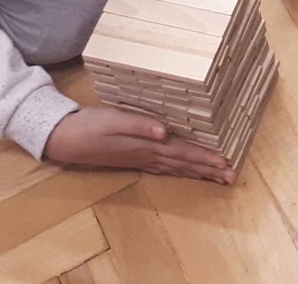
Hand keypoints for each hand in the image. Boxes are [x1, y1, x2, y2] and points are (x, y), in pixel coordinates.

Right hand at [43, 106, 234, 183]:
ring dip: (198, 173)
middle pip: (185, 164)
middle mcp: (148, 155)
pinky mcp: (134, 158)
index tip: (226, 164)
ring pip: (176, 168)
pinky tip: (185, 172)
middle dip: (209, 170)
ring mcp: (141, 159)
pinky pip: (164, 168)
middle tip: (232, 177)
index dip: (206, 159)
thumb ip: (140, 124)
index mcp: (147, 145)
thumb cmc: (90, 125)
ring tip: (217, 178)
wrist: (66, 138)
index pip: (184, 153)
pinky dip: (179, 170)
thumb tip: (164, 132)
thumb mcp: (114, 119)